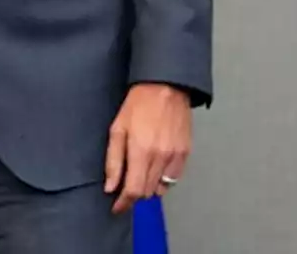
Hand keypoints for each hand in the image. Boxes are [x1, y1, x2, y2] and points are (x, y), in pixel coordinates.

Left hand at [104, 83, 191, 213]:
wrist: (165, 88)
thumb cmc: (137, 105)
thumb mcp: (117, 129)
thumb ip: (114, 160)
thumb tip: (110, 186)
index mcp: (141, 151)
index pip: (134, 190)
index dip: (124, 203)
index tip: (116, 208)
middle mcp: (161, 158)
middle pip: (148, 192)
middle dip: (134, 193)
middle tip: (124, 186)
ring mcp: (175, 157)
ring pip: (161, 188)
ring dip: (148, 187)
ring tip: (139, 173)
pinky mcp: (185, 154)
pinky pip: (173, 179)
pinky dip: (162, 179)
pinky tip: (154, 167)